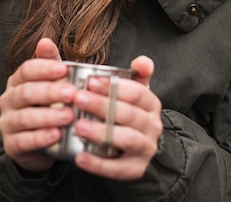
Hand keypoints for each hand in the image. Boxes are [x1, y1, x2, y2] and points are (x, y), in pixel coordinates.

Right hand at [0, 38, 75, 171]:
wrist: (39, 141)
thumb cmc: (47, 105)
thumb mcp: (51, 82)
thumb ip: (50, 62)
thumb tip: (45, 41)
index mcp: (18, 81)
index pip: (26, 70)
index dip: (44, 68)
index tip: (63, 69)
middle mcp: (8, 100)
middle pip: (26, 92)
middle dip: (50, 92)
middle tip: (71, 93)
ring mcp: (8, 123)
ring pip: (24, 117)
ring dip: (48, 116)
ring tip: (68, 116)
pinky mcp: (11, 146)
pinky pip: (23, 141)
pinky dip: (40, 138)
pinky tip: (56, 135)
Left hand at [73, 56, 161, 179]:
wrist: (137, 149)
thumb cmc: (128, 113)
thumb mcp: (135, 92)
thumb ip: (137, 74)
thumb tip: (142, 61)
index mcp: (151, 104)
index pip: (137, 92)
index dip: (114, 86)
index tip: (90, 81)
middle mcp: (152, 126)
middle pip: (129, 114)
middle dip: (102, 105)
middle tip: (78, 98)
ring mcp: (145, 149)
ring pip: (126, 139)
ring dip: (101, 132)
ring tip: (79, 126)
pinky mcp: (135, 170)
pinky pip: (117, 168)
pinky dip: (98, 164)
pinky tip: (80, 156)